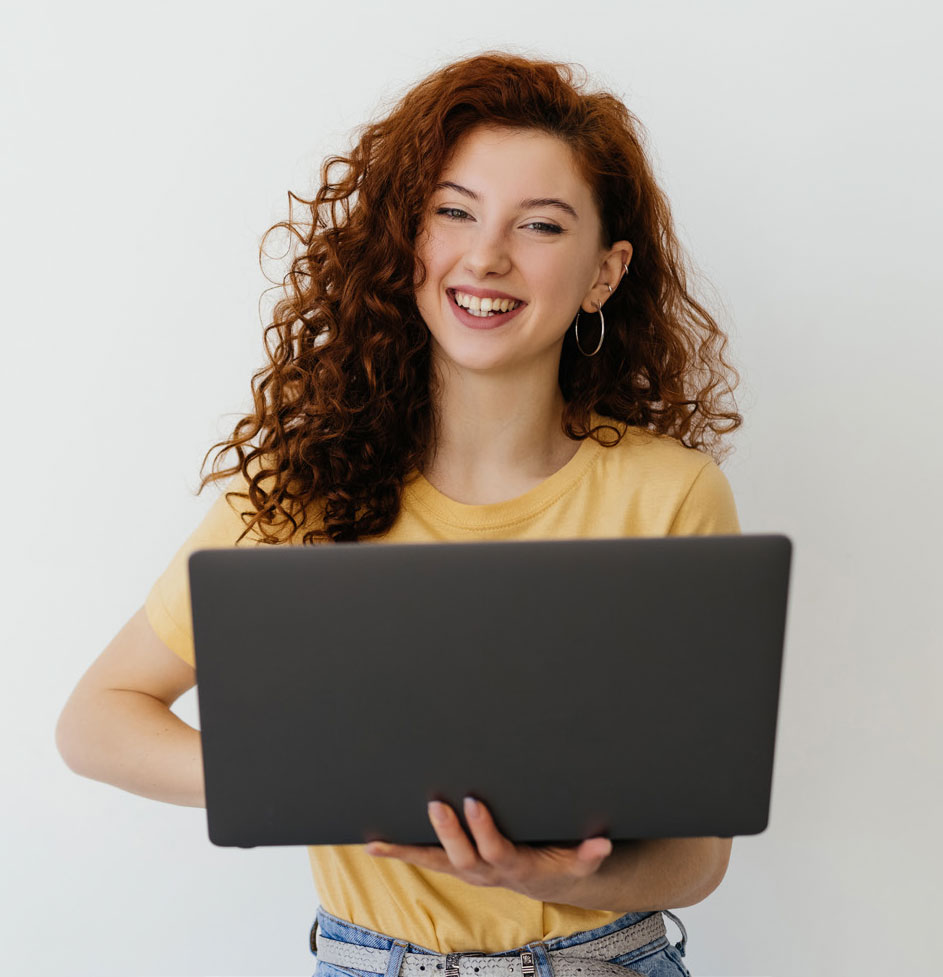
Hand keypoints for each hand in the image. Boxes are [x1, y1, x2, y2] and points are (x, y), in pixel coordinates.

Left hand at [364, 797, 612, 904]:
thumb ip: (589, 855)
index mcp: (513, 866)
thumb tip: (602, 844)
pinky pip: (425, 860)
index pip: (494, 848)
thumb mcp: (578, 860)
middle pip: (460, 856)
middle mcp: (484, 872)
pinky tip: (375, 844)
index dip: (482, 829)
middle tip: (435, 803)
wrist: (546, 881)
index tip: (473, 801)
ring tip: (379, 842)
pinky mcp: (455, 864)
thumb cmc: (559, 861)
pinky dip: (400, 852)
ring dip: (408, 851)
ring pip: (435, 861)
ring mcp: (466, 870)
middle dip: (446, 831)